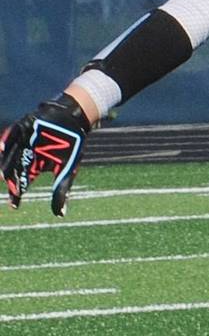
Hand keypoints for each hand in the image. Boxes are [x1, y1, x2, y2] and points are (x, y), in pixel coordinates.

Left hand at [2, 94, 91, 215]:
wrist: (74, 120)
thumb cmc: (72, 145)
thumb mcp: (67, 170)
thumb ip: (61, 191)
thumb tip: (59, 214)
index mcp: (36, 166)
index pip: (23, 181)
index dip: (17, 193)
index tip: (14, 206)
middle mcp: (26, 154)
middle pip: (15, 169)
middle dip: (11, 179)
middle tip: (9, 186)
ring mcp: (23, 141)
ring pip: (10, 154)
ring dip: (6, 164)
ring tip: (3, 175)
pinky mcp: (23, 127)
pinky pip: (12, 134)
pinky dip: (6, 139)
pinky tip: (1, 147)